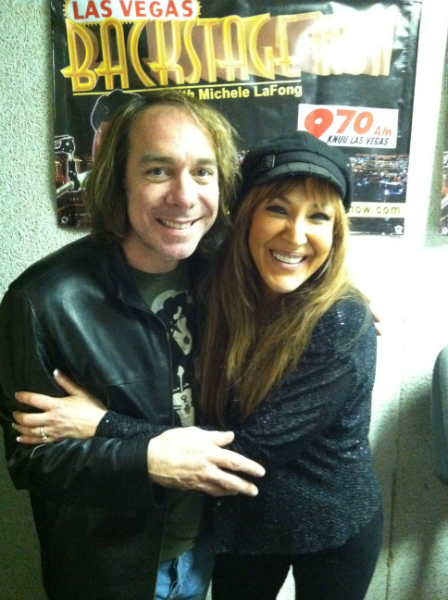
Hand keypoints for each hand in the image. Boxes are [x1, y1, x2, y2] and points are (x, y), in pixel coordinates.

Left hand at [13, 370, 106, 443]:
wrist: (100, 424)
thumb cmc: (91, 407)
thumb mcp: (80, 392)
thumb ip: (66, 382)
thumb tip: (55, 371)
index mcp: (57, 405)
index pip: (35, 400)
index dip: (23, 397)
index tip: (17, 395)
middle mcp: (52, 419)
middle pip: (28, 419)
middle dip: (18, 416)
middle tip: (15, 412)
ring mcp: (54, 430)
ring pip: (31, 431)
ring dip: (20, 428)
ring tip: (15, 424)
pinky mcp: (57, 438)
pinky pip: (39, 441)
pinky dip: (28, 440)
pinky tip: (20, 438)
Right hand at [147, 427, 264, 497]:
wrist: (151, 460)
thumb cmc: (172, 442)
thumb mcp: (193, 433)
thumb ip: (214, 436)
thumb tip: (231, 437)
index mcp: (209, 454)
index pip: (234, 461)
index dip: (249, 467)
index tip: (260, 472)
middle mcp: (207, 469)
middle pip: (231, 481)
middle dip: (245, 486)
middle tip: (256, 491)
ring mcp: (200, 480)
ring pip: (221, 489)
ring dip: (234, 491)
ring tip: (243, 492)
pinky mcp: (192, 487)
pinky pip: (209, 491)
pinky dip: (219, 492)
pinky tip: (224, 491)